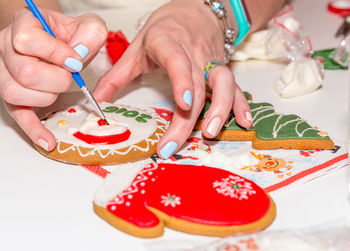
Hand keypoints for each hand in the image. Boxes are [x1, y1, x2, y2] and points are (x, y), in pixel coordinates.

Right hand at [0, 7, 106, 150]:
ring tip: (57, 87)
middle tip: (69, 75)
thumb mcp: (87, 25)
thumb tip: (79, 55)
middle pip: (25, 72)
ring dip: (47, 96)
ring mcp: (5, 73)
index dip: (57, 53)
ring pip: (16, 93)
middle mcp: (7, 48)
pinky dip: (34, 130)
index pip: (27, 41)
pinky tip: (48, 140)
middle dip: (57, 79)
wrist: (59, 42)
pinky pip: (18, 116)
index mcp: (23, 26)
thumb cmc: (69, 35)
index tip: (74, 60)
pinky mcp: (13, 97)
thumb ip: (90, 33)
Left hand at [94, 0, 251, 158]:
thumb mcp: (137, 48)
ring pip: (222, 85)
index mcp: (170, 44)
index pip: (178, 61)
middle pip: (197, 87)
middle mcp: (194, 54)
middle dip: (187, 119)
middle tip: (171, 146)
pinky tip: (244, 123)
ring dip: (220, 110)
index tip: (183, 104)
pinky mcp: (222, 70)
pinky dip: (240, 105)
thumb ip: (117, 75)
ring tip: (209, 134)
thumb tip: (96, 102)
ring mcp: (212, 63)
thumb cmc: (166, 29)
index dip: (183, 81)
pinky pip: (235, 87)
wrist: (196, 12)